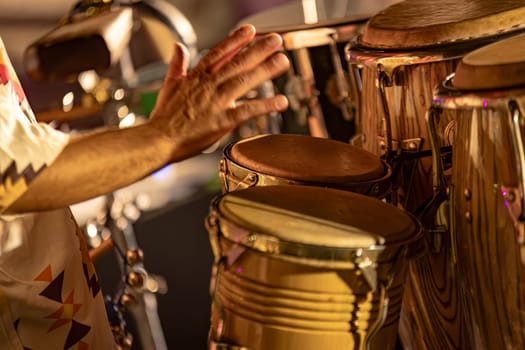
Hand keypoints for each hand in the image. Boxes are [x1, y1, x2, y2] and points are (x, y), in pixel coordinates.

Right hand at [148, 24, 289, 161]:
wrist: (159, 140)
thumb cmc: (164, 117)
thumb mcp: (169, 85)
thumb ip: (177, 65)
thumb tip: (178, 47)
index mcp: (196, 77)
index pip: (219, 53)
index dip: (235, 40)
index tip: (250, 30)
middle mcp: (208, 86)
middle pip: (237, 63)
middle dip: (258, 50)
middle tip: (276, 40)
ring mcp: (216, 102)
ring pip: (244, 81)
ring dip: (266, 70)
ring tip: (282, 61)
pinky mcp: (222, 121)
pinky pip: (248, 111)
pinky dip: (265, 105)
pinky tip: (281, 101)